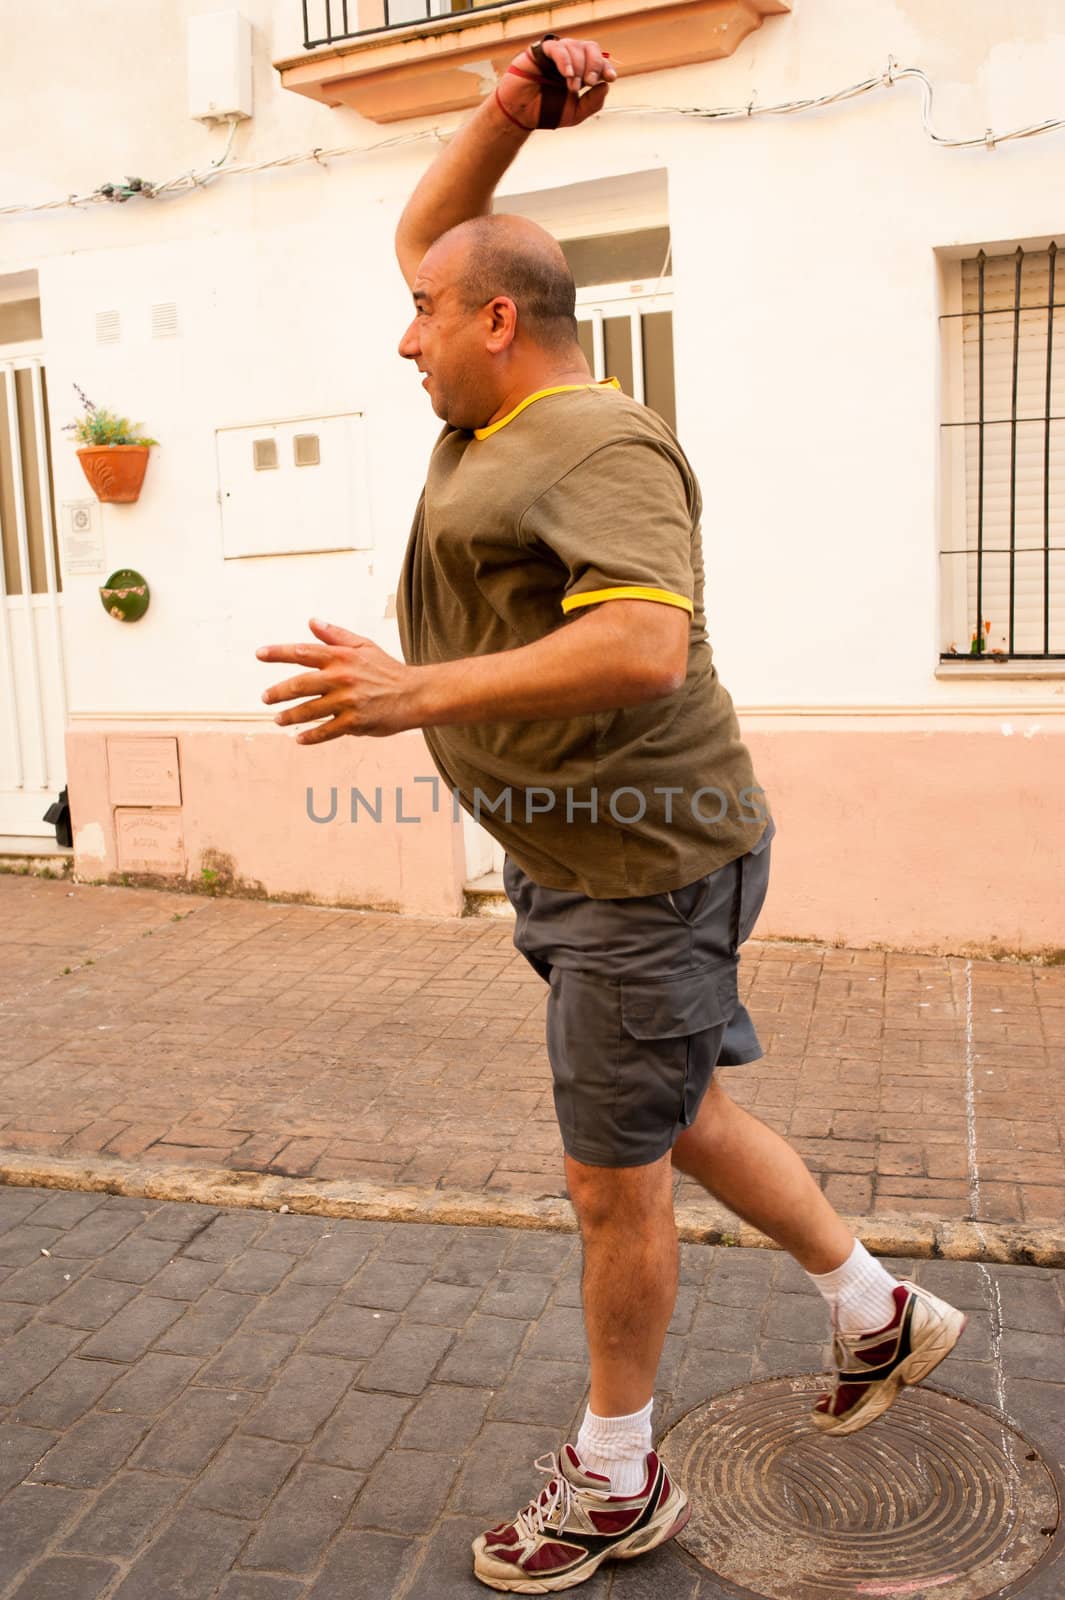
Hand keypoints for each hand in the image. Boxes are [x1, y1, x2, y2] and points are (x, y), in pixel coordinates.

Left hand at [256, 619, 420, 742]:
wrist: (415, 695)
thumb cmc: (387, 669)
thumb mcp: (364, 646)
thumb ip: (335, 635)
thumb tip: (312, 621)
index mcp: (341, 657)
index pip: (302, 652)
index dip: (278, 652)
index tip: (259, 654)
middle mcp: (341, 678)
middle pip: (299, 684)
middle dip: (278, 692)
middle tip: (265, 698)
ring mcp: (347, 701)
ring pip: (308, 710)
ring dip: (289, 717)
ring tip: (278, 720)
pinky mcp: (354, 722)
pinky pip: (326, 731)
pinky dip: (310, 736)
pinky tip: (299, 739)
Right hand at [498, 36, 616, 129]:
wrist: (520, 115)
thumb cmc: (546, 112)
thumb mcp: (575, 113)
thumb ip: (592, 103)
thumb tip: (606, 85)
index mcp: (580, 71)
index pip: (598, 61)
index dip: (606, 66)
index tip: (610, 78)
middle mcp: (570, 59)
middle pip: (590, 48)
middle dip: (594, 64)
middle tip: (590, 82)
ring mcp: (555, 54)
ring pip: (574, 46)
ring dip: (578, 66)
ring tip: (572, 87)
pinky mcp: (540, 51)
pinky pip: (556, 47)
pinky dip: (564, 59)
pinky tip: (567, 74)